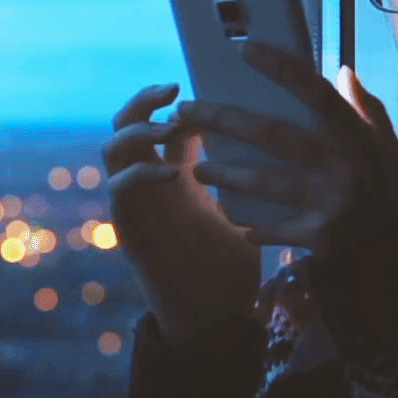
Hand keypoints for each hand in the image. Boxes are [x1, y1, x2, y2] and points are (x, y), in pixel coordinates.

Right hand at [102, 80, 261, 351]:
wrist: (218, 315)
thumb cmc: (237, 262)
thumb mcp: (249, 204)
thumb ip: (251, 169)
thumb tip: (285, 127)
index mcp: (176, 172)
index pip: (160, 121)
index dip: (172, 98)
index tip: (199, 82)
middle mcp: (149, 183)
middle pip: (125, 124)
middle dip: (144, 100)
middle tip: (173, 90)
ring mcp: (135, 204)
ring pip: (111, 149)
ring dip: (136, 131)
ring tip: (167, 127)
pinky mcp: (129, 229)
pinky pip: (120, 189)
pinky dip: (140, 173)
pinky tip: (172, 172)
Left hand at [177, 40, 397, 259]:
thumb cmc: (394, 192)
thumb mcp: (391, 148)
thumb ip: (367, 110)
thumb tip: (343, 72)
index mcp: (357, 138)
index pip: (316, 93)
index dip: (282, 68)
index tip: (246, 50)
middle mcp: (340, 166)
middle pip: (272, 134)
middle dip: (225, 120)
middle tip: (189, 111)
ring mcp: (328, 203)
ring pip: (263, 182)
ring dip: (225, 175)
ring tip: (198, 171)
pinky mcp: (319, 236)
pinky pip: (274, 229)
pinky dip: (254, 226)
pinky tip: (237, 220)